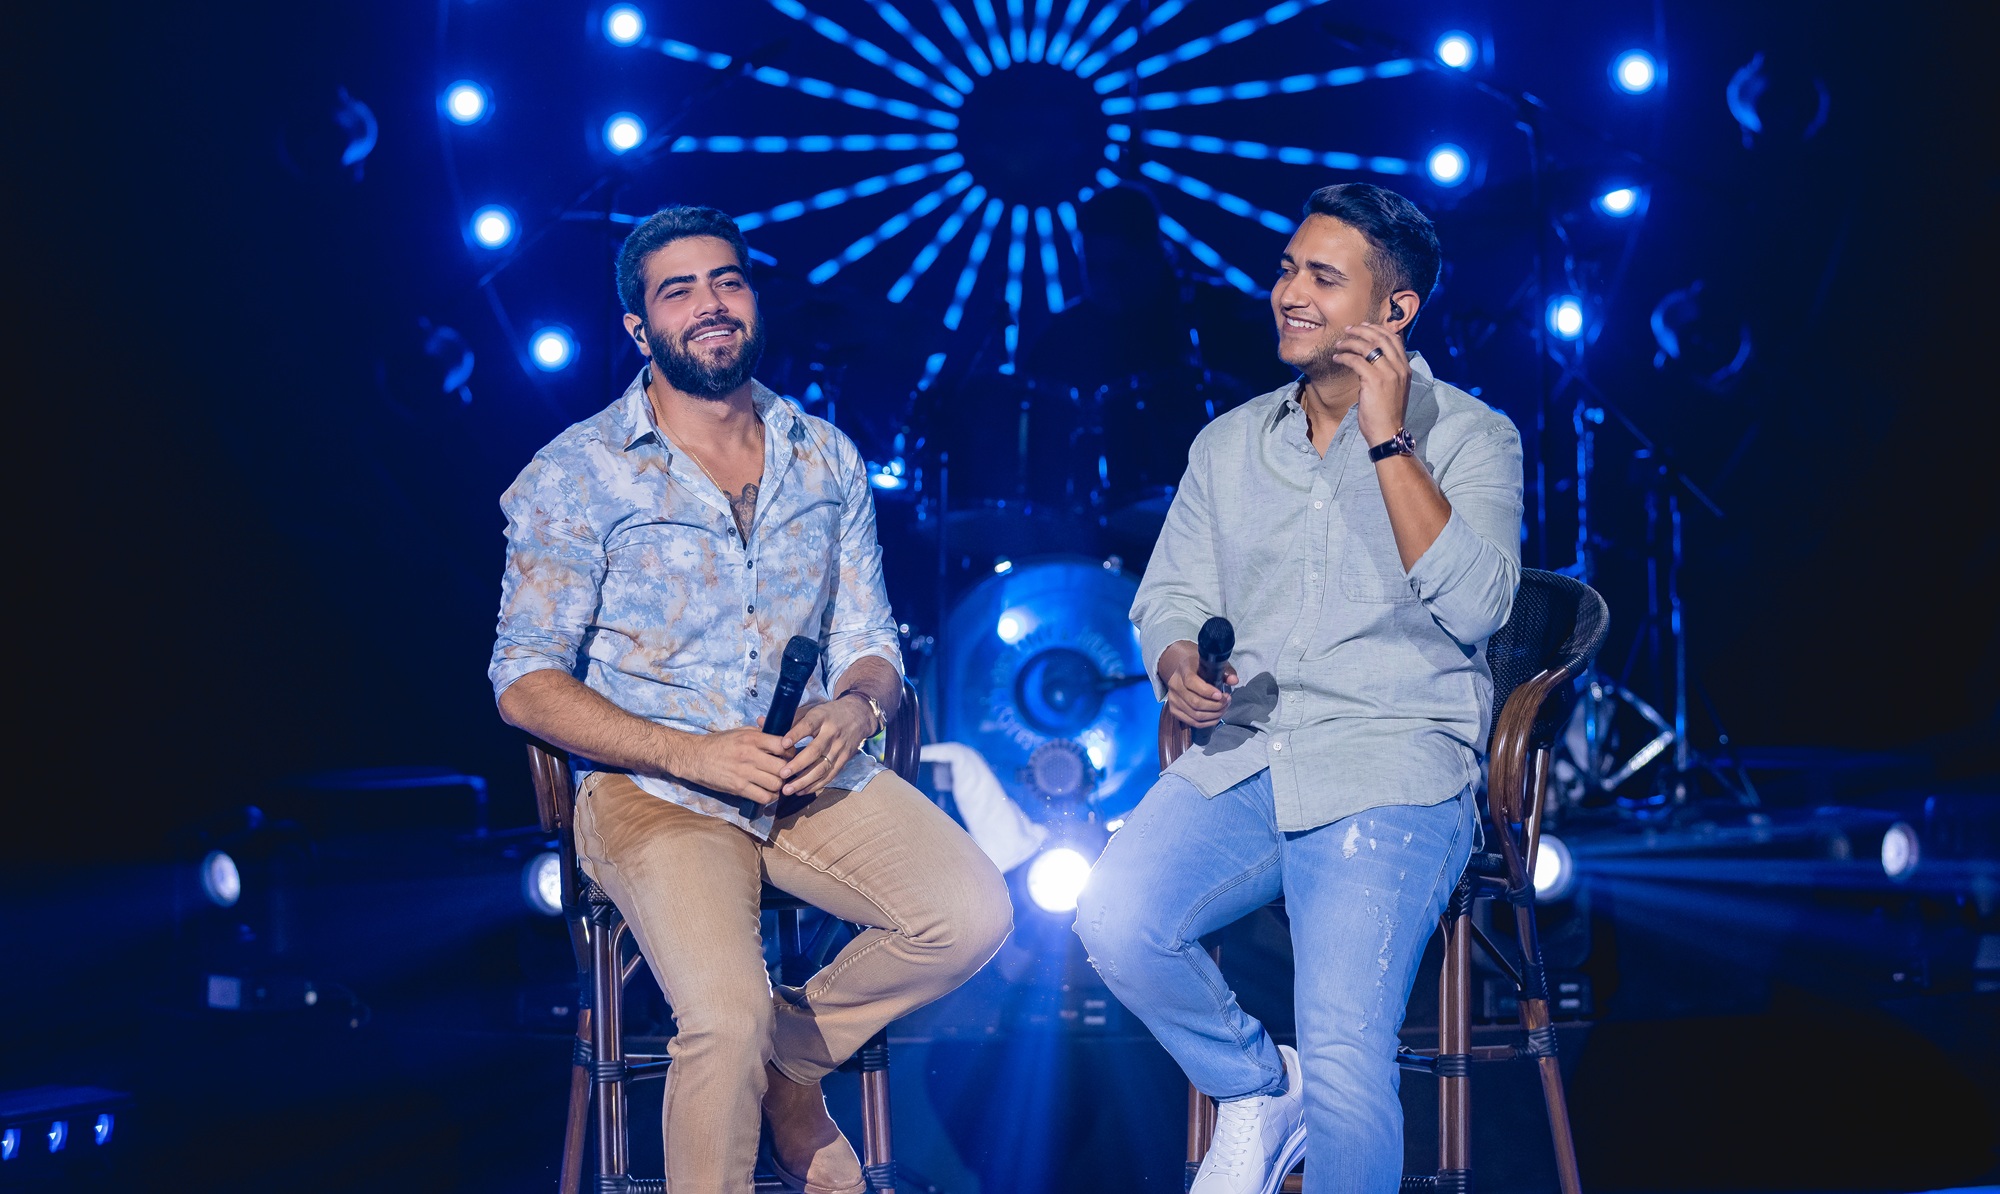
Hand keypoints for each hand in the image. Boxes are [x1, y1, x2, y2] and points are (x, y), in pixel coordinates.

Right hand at [675, 725, 793, 803]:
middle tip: (785, 772)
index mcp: (752, 738)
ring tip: (776, 783)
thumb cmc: (719, 743)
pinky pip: (763, 797)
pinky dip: (769, 797)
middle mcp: (750, 755)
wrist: (695, 757)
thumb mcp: (740, 732)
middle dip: (787, 771)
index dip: (790, 752)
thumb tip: (781, 734)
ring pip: (776, 784)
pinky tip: (767, 792)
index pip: (783, 745)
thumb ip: (761, 733)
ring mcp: (744, 773)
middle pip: (783, 767)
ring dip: (779, 785)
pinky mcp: (738, 788)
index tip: (788, 756)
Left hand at [776, 694, 876, 797]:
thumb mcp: (811, 709)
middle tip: (781, 775)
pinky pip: (830, 776)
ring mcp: (840, 748)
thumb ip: (788, 718)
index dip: (796, 734)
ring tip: (788, 789)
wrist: (858, 715)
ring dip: (805, 780)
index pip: (809, 724)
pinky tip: (801, 791)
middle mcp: (832, 733)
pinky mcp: (844, 760)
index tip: (782, 744)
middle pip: (816, 750)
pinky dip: (815, 785)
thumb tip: (760, 722)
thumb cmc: (828, 713)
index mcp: (822, 716)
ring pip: (823, 767)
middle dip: (798, 764)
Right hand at [1159, 640, 1237, 729]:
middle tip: (1227, 701)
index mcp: (1183, 670)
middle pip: (1194, 702)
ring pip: (1195, 715)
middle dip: (1215, 705)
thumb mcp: (1213, 665)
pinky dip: (1207, 722)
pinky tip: (1216, 716)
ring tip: (1224, 708)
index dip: (1207, 691)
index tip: (1221, 695)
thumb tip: (1234, 680)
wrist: (1184, 672)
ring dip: (1213, 715)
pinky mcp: (1174, 710)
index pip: (1191, 682)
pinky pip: (1192, 722)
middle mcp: (1174, 685)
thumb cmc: (1201, 668)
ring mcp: (1172, 699)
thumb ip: (1225, 672)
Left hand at [1330, 322, 1411, 446]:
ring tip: (1339, 345)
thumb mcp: (1394, 388)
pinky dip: (1344, 357)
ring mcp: (1388, 373)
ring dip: (1350, 342)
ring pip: (1367, 346)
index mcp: (1405, 368)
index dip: (1378, 329)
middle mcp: (1399, 368)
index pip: (1394, 339)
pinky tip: (1337, 358)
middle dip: (1362, 330)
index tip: (1364, 327)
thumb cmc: (1386, 413)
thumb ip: (1387, 372)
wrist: (1387, 432)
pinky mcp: (1374, 381)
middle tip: (1348, 330)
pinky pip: (1356, 361)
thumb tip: (1371, 358)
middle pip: (1381, 338)